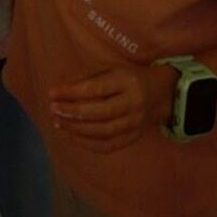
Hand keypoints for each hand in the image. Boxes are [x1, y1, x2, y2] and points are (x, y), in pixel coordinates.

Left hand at [48, 65, 164, 149]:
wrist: (163, 94)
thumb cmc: (130, 78)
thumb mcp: (113, 70)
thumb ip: (89, 79)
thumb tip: (60, 91)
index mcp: (127, 81)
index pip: (96, 89)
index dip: (72, 92)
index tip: (52, 93)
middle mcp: (133, 103)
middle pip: (99, 112)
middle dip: (72, 112)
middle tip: (53, 109)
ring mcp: (135, 123)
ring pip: (102, 131)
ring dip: (76, 129)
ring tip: (58, 122)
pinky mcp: (133, 137)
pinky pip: (108, 145)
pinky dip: (86, 143)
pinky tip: (70, 135)